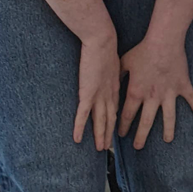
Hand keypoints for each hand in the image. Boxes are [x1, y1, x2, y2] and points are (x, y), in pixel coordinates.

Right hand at [74, 33, 120, 151]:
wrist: (102, 42)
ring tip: (100, 149)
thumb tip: (108, 75)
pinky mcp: (87, 94)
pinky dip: (80, 128)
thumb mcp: (113, 64)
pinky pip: (83, 115)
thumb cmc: (106, 49)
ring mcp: (98, 95)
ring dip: (99, 135)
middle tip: (107, 147)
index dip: (114, 121)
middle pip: (109, 119)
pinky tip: (78, 139)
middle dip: (108, 134)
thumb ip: (111, 74)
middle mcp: (109, 95)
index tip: (114, 132)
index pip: (115, 109)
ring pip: (99, 120)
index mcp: (115, 88)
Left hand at [117, 36, 192, 149]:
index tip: (121, 135)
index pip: (127, 115)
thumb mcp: (124, 63)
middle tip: (138, 146)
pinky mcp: (182, 86)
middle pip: (146, 122)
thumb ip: (118, 76)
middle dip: (141, 136)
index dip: (123, 126)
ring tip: (167, 140)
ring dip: (168, 130)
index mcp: (136, 92)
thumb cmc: (143, 51)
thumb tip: (111, 85)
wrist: (163, 42)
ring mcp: (169, 93)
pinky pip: (190, 98)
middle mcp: (152, 97)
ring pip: (169, 117)